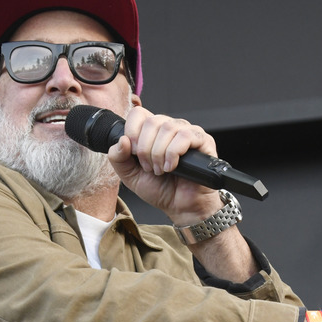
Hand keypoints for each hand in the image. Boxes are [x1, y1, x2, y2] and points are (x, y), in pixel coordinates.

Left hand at [106, 107, 220, 224]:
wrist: (180, 208)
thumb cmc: (160, 190)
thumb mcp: (129, 176)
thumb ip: (118, 158)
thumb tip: (122, 140)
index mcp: (152, 132)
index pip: (139, 114)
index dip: (132, 131)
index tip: (133, 153)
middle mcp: (170, 128)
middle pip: (151, 121)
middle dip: (145, 149)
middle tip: (149, 167)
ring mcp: (187, 132)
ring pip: (167, 128)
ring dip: (159, 154)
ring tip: (161, 170)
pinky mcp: (203, 141)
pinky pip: (185, 136)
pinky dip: (173, 154)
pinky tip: (172, 167)